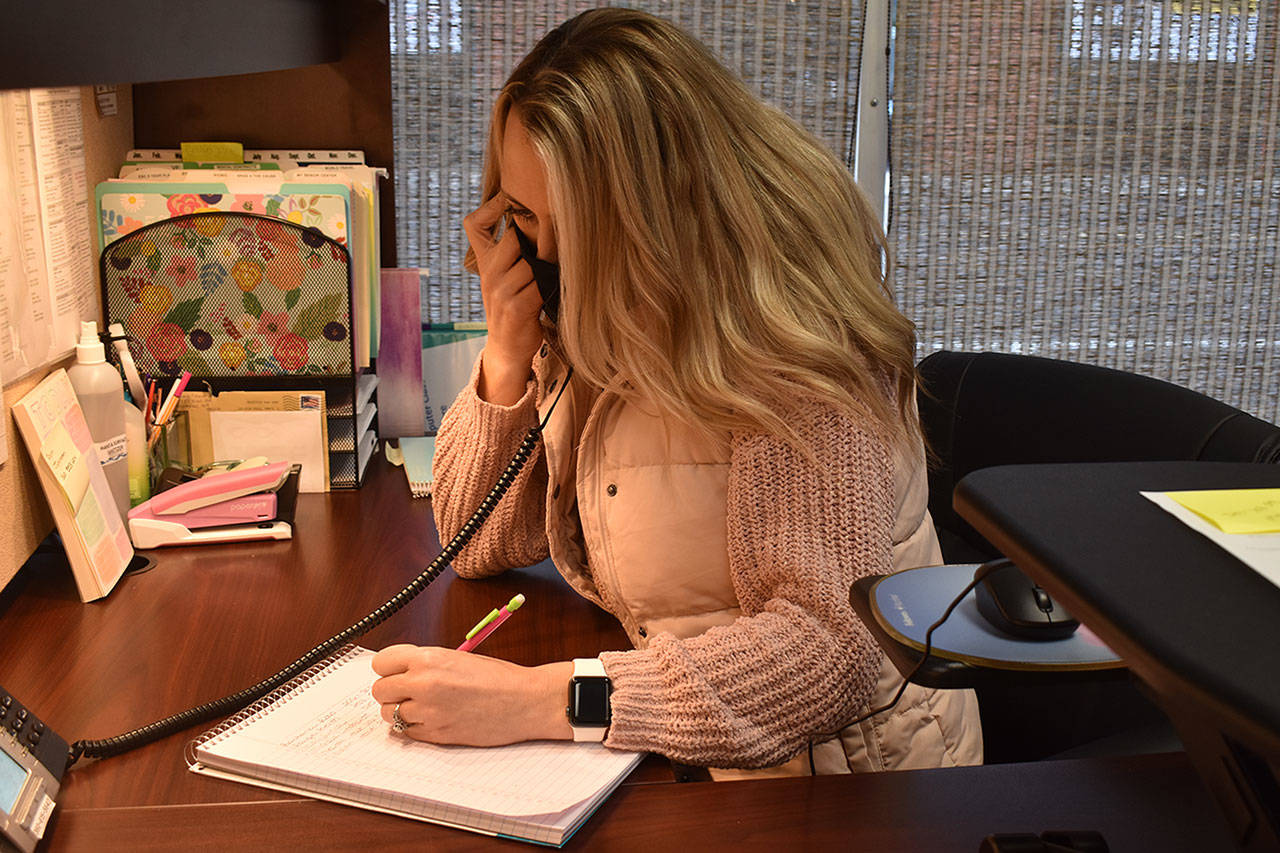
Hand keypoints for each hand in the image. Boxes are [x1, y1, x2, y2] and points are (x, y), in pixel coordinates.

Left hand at [371, 644, 573, 745]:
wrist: (525, 701)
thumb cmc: (498, 677)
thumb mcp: (458, 657)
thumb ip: (426, 663)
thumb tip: (401, 672)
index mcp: (428, 658)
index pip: (381, 663)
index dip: (388, 667)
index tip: (395, 671)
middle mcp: (423, 684)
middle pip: (379, 690)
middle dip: (391, 691)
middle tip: (407, 691)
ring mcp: (428, 712)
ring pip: (388, 714)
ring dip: (399, 711)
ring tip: (420, 706)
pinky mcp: (436, 734)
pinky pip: (407, 732)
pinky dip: (414, 727)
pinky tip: (432, 718)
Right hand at [463, 195, 544, 404]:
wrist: (508, 349)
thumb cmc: (514, 307)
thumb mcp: (505, 277)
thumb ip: (511, 253)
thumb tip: (538, 220)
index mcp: (485, 263)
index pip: (474, 225)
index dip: (490, 207)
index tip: (508, 200)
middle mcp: (489, 274)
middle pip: (513, 238)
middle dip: (533, 240)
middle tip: (548, 245)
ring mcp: (500, 291)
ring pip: (531, 264)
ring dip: (546, 270)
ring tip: (549, 277)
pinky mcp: (516, 308)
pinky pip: (539, 286)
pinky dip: (550, 288)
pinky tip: (551, 293)